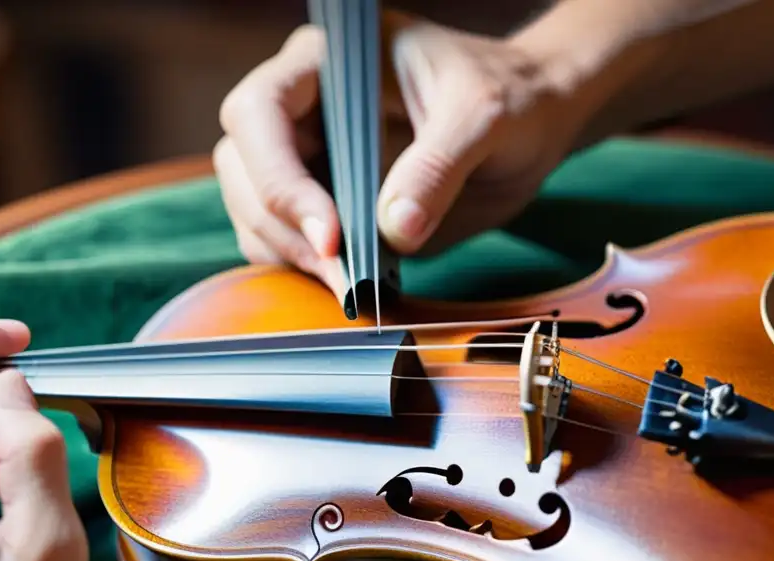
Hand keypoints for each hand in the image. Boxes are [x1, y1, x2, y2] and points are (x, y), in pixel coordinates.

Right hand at [213, 10, 595, 279]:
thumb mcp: (484, 116)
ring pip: (253, 211)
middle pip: (242, 168)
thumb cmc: (509, 95)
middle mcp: (304, 108)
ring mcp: (309, 158)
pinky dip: (306, 270)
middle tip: (340, 273)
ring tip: (348, 284)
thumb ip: (439, 165)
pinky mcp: (327, 203)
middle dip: (282, 227)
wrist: (531, 123)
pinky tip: (350, 283)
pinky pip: (287, 241)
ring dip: (289, 256)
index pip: (260, 111)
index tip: (331, 235)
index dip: (279, 177)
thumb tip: (395, 228)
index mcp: (327, 63)